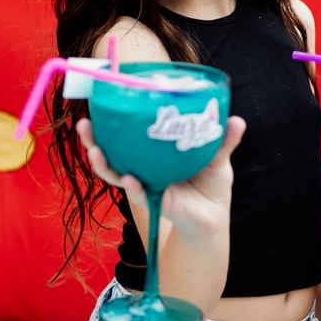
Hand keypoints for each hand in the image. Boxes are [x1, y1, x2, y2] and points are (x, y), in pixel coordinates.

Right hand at [76, 116, 245, 238]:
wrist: (215, 216)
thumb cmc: (210, 182)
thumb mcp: (217, 156)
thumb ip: (223, 139)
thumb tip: (236, 120)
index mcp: (152, 152)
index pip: (125, 134)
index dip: (109, 121)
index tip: (98, 103)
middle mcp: (142, 167)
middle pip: (110, 153)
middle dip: (93, 140)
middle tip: (84, 124)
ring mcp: (146, 185)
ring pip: (116, 174)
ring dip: (103, 164)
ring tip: (95, 151)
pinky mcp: (156, 202)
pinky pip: (140, 194)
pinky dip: (134, 187)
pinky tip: (129, 179)